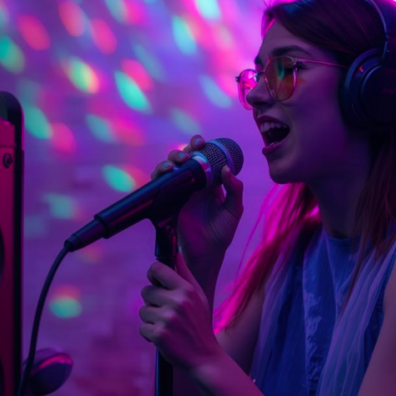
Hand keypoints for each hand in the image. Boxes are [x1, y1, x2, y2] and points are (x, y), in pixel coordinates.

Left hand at [138, 260, 223, 372]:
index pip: (157, 269)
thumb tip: (175, 253)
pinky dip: (150, 334)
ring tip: (168, 327)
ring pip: (143, 310)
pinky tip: (165, 338)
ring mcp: (167, 319)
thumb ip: (185, 275)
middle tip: (167, 313)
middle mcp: (177, 302)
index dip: (153, 275)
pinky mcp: (158, 335)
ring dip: (151, 319)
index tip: (156, 283)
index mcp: (186, 290)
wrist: (204, 357)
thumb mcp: (199, 297)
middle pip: (146, 291)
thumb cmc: (200, 324)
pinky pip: (142, 328)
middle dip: (153, 302)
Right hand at [149, 134, 244, 265]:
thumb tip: (227, 169)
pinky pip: (160, 184)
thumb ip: (235, 190)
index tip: (203, 142)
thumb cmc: (222, 233)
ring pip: (171, 168)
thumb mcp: (234, 210)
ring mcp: (180, 192)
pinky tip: (168, 172)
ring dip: (172, 159)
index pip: (204, 159)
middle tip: (193, 150)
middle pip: (185, 159)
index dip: (201, 148)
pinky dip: (160, 174)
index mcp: (210, 183)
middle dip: (186, 149)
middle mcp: (193, 185)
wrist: (207, 253)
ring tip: (180, 162)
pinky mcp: (168, 202)